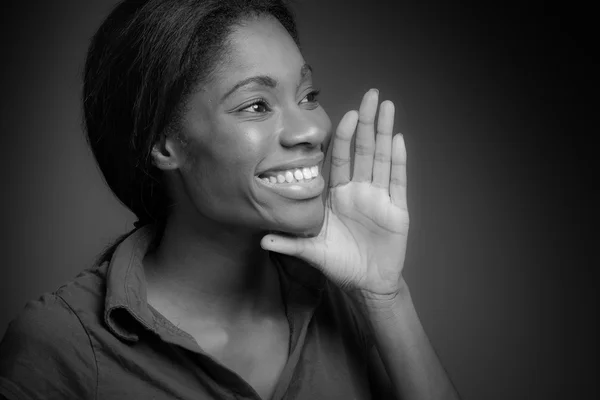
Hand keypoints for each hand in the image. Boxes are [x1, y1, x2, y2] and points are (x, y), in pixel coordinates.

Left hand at [261, 89, 408, 299]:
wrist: (366, 284)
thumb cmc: (339, 264)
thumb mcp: (311, 251)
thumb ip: (288, 242)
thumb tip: (260, 239)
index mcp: (338, 194)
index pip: (339, 158)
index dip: (343, 137)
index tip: (344, 114)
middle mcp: (359, 190)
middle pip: (364, 150)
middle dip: (367, 122)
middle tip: (372, 94)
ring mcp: (379, 197)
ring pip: (382, 158)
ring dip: (385, 132)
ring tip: (387, 106)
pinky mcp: (397, 208)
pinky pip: (397, 180)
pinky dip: (399, 160)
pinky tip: (398, 138)